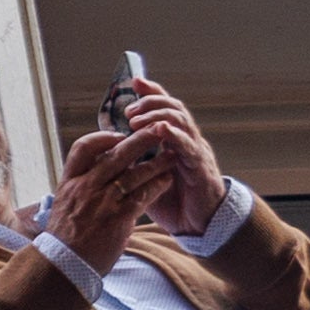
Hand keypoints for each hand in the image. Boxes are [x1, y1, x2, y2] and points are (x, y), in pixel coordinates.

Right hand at [42, 122, 162, 269]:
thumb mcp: (64, 205)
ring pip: (135, 173)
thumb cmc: (66, 238)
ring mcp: (102, 202)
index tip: (118, 136)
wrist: (64, 266)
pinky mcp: (118, 218)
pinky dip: (157, 185)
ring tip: (171, 155)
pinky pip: (143, 195)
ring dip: (157, 162)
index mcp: (70, 182)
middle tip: (157, 129)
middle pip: (116, 154)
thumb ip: (82, 186)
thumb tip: (101, 172)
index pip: (83, 148)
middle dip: (140, 140)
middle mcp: (85, 188)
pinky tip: (167, 180)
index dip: (102, 137)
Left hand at [104, 77, 232, 233]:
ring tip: (136, 120)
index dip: (152, 93)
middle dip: (151, 102)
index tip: (133, 82)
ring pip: (181, 121)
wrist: (197, 226)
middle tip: (129, 110)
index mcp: (175, 140)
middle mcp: (187, 140)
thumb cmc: (172, 202)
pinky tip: (162, 129)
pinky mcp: (200, 167)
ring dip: (157, 116)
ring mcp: (195, 151)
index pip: (164, 108)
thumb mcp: (146, 178)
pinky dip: (175, 135)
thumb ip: (133, 162)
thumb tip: (108, 151)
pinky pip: (188, 146)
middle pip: (173, 108)